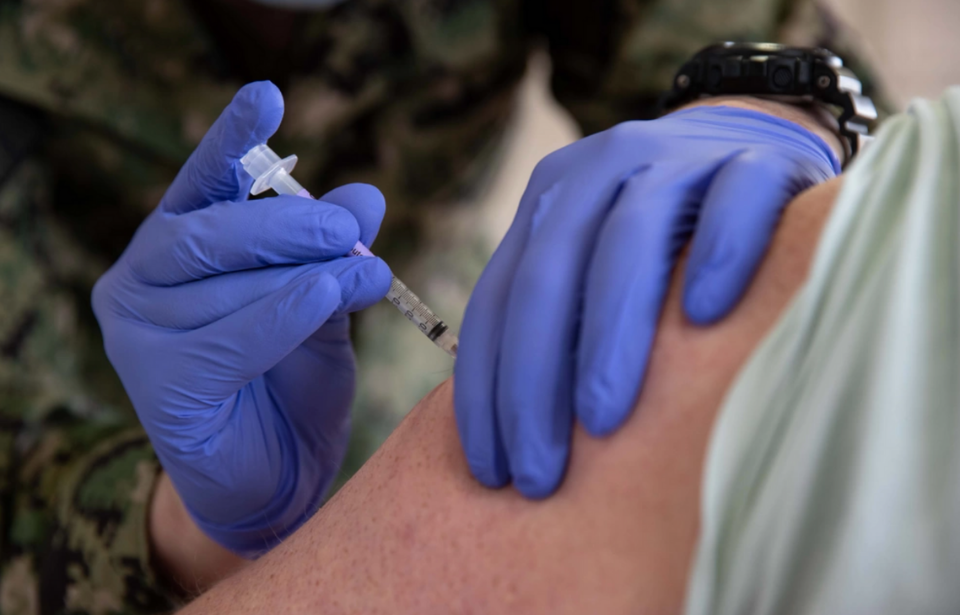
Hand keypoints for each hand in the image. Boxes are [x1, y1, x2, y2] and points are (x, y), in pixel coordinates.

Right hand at [93, 82, 391, 556]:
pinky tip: (324, 299)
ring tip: (364, 271)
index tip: (268, 95)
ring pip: (223, 285)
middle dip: (287, 224)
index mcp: (177, 249)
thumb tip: (366, 195)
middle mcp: (140, 281)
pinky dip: (282, 316)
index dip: (233, 140)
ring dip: (302, 275)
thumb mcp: (322, 305)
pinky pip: (228, 339)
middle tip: (347, 226)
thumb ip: (333, 255)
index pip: (203, 185)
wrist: (274, 480)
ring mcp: (138, 335)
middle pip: (209, 231)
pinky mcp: (158, 387)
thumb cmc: (292, 382)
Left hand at [455, 102, 840, 496]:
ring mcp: (678, 157)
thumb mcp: (597, 260)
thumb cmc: (670, 234)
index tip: (493, 469)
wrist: (757, 138)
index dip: (485, 386)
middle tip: (540, 472)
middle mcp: (601, 168)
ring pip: (628, 240)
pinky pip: (734, 200)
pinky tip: (703, 314)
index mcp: (550, 199)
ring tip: (601, 422)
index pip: (498, 298)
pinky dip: (717, 253)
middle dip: (532, 381)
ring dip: (609, 334)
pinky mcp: (757, 159)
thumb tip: (515, 427)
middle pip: (548, 276)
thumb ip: (558, 316)